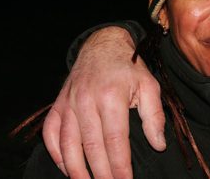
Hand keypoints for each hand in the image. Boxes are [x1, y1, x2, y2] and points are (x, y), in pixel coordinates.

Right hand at [42, 26, 165, 178]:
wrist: (103, 45)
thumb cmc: (129, 68)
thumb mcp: (149, 85)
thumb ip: (154, 116)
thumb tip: (158, 144)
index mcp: (112, 97)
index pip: (115, 141)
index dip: (120, 166)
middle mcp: (86, 101)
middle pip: (91, 148)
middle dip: (101, 173)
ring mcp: (69, 103)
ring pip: (68, 145)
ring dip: (76, 170)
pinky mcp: (58, 105)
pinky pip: (51, 133)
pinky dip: (56, 154)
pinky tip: (66, 168)